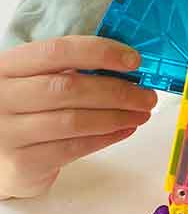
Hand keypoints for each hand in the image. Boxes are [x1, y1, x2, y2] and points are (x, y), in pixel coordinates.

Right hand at [0, 36, 157, 198]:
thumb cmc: (23, 109)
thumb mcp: (33, 80)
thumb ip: (69, 70)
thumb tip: (127, 66)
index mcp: (8, 66)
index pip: (58, 51)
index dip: (100, 52)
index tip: (134, 60)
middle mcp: (3, 97)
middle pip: (70, 88)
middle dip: (118, 91)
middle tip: (148, 95)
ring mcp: (9, 132)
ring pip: (75, 121)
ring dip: (117, 116)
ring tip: (142, 113)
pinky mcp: (22, 163)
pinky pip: (73, 148)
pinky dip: (106, 137)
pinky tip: (125, 129)